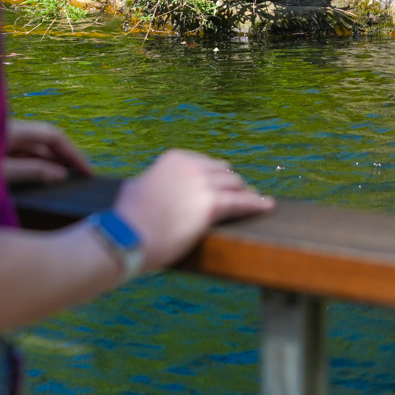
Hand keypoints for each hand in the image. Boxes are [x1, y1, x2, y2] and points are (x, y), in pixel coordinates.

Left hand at [2, 119, 92, 186]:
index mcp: (14, 129)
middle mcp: (11, 128)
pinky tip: (42, 175)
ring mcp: (2, 136)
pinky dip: (36, 163)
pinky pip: (22, 152)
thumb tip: (62, 175)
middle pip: (45, 139)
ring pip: (34, 147)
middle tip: (82, 175)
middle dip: (66, 156)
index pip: (53, 136)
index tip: (88, 172)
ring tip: (68, 177)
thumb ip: (32, 171)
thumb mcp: (3, 173)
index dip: (73, 153)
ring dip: (51, 161)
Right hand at [114, 149, 272, 270]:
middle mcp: (192, 166)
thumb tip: (143, 184)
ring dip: (246, 193)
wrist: (128, 236)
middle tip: (242, 193)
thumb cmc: (127, 219)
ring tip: (256, 200)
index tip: (224, 183)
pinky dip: (256, 204)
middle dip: (232, 184)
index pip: (206, 164)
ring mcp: (203, 183)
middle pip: (224, 172)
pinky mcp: (212, 204)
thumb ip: (147, 181)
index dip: (216, 176)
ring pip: (236, 186)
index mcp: (175, 158)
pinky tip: (267, 207)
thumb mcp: (134, 188)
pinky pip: (242, 203)